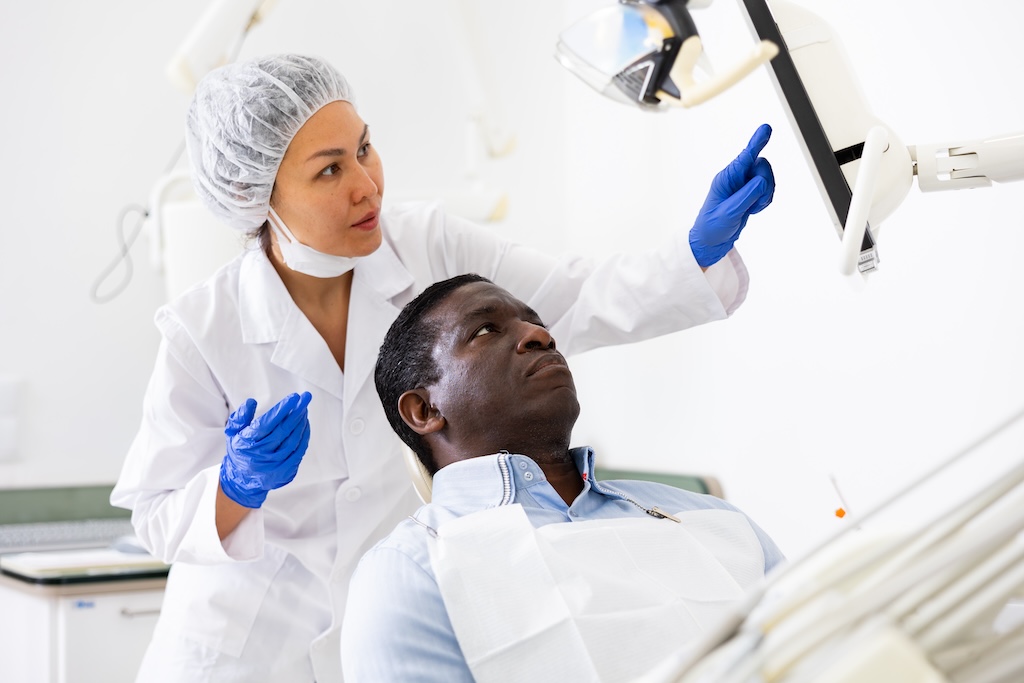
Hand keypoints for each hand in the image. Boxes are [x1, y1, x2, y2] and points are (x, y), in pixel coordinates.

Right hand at [219, 392, 312, 507]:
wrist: (242, 480)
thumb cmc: (240, 450)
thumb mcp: (233, 432)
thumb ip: (241, 416)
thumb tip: (251, 402)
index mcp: (247, 443)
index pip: (266, 424)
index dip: (281, 410)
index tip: (294, 398)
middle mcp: (261, 454)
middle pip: (283, 430)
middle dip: (296, 412)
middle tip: (305, 398)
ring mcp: (274, 464)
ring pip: (293, 440)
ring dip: (301, 423)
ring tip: (304, 408)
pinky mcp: (284, 471)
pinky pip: (299, 451)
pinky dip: (304, 436)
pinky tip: (305, 424)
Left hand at [689, 124, 775, 267]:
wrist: (710, 243)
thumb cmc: (712, 228)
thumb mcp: (728, 213)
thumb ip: (746, 196)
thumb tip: (762, 181)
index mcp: (725, 178)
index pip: (744, 157)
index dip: (756, 142)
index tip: (766, 128)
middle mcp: (735, 178)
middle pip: (762, 166)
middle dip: (765, 184)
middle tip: (755, 203)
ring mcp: (743, 185)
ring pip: (767, 178)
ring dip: (765, 195)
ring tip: (751, 209)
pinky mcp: (749, 193)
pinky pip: (767, 189)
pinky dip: (765, 200)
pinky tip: (753, 210)